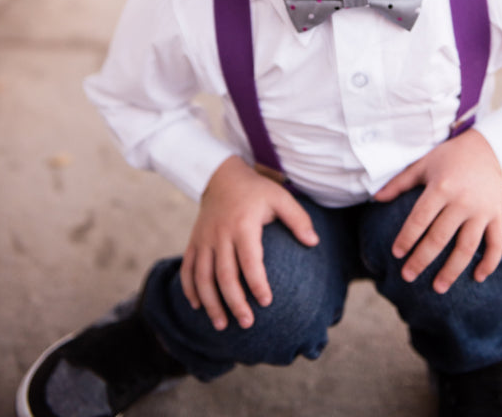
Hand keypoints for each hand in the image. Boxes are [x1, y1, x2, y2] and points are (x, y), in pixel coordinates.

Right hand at [180, 156, 318, 330]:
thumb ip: (297, 218)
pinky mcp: (194, 241)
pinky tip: (198, 307)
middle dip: (234, 302)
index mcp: (243, 225)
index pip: (249, 260)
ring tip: (221, 325)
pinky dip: (189, 289)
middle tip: (247, 323)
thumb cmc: (256, 190)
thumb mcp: (279, 197)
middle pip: (224, 274)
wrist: (221, 176)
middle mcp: (220, 234)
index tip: (266, 302)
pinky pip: (188, 268)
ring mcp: (204, 239)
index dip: (257, 283)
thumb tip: (313, 242)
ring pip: (203, 276)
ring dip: (210, 302)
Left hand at [374, 130, 501, 293]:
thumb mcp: (422, 165)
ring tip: (438, 288)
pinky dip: (489, 263)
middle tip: (408, 277)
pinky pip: (496, 244)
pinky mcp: (497, 215)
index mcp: (441, 187)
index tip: (396, 254)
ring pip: (467, 247)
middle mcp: (462, 200)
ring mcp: (482, 210)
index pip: (420, 219)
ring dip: (452, 270)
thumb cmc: (448, 157)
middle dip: (422, 260)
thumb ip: (399, 183)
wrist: (486, 148)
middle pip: (440, 237)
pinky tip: (478, 278)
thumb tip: (375, 198)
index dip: (407, 238)